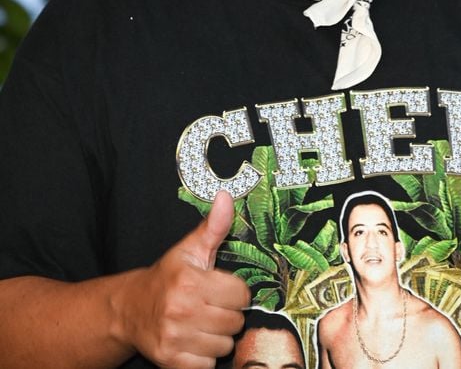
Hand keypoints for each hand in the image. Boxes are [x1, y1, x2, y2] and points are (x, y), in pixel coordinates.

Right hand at [117, 191, 249, 368]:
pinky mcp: (171, 362)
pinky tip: (193, 341)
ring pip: (224, 346)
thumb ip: (213, 226)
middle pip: (235, 322)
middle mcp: (181, 310)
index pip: (241, 294)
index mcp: (190, 281)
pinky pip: (207, 365)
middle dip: (227, 314)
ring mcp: (175, 338)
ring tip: (201, 323)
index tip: (222, 288)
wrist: (130, 309)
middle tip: (210, 306)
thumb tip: (226, 197)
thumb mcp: (190, 249)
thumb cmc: (167, 277)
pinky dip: (204, 357)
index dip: (235, 291)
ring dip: (217, 337)